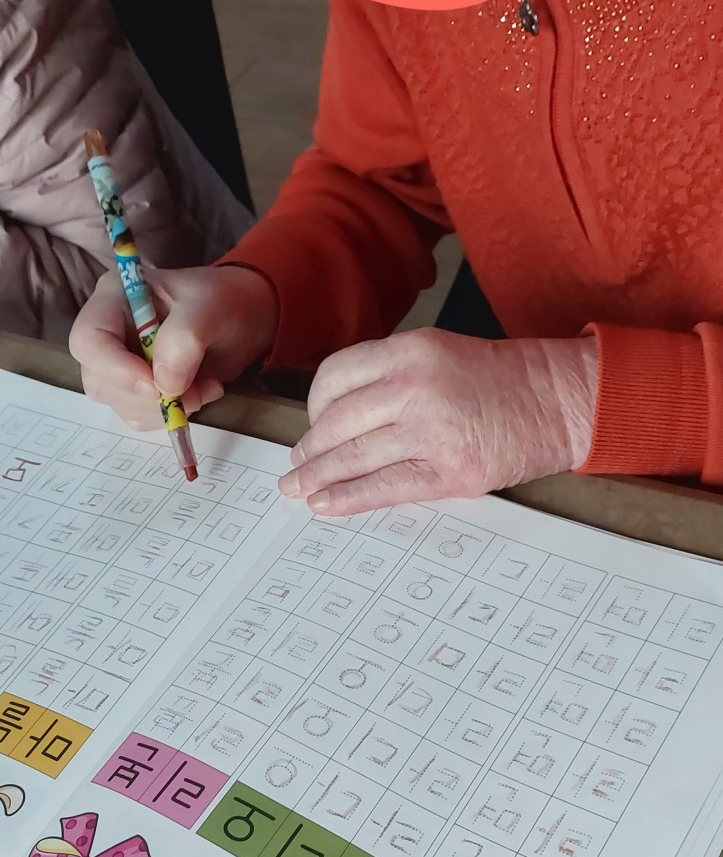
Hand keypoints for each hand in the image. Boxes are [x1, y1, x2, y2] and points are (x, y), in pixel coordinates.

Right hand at [70, 264, 278, 426]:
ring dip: (163, 408)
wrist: (242, 320)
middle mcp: (108, 331)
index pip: (89, 340)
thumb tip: (165, 384)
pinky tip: (198, 393)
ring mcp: (118, 363)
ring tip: (205, 386)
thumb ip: (185, 338)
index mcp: (114, 297)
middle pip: (98, 377)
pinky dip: (169, 415)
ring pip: (118, 402)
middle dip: (147, 394)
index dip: (115, 369)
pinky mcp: (134, 389)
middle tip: (194, 389)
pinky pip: (138, 416)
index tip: (155, 385)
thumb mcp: (210, 307)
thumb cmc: (222, 302)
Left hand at [278, 329, 598, 514]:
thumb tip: (338, 419)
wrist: (560, 400)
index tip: (312, 425)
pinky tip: (325, 505)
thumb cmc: (501, 380)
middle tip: (296, 466)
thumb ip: (390, 377)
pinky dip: (348, 499)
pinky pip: (384, 488)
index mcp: (410, 351)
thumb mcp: (439, 354)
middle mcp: (416, 387)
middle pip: (338, 422)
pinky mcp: (450, 471)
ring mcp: (433, 430)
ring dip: (318, 478)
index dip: (315, 407)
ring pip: (354, 457)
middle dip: (310, 449)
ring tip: (299, 490)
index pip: (336, 377)